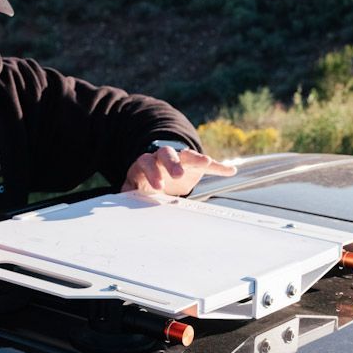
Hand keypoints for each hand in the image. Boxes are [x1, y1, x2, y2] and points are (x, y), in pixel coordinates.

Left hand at [122, 147, 236, 196]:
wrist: (159, 174)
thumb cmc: (144, 183)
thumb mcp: (135, 188)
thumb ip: (129, 193)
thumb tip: (122, 198)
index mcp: (145, 163)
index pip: (146, 162)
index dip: (151, 172)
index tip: (158, 185)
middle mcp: (162, 158)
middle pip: (166, 153)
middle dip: (172, 163)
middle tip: (178, 173)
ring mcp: (180, 159)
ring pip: (187, 154)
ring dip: (196, 158)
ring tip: (207, 163)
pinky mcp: (195, 165)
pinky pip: (208, 165)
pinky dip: (219, 167)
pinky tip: (231, 170)